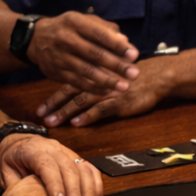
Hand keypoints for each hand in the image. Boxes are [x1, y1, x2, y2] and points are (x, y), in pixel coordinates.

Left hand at [0, 133, 102, 195]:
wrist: (16, 143)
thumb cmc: (10, 160)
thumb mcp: (6, 173)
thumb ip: (17, 188)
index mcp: (33, 150)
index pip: (47, 166)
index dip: (55, 184)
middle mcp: (52, 147)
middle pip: (69, 167)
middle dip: (75, 192)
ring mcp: (65, 150)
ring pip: (83, 167)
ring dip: (88, 190)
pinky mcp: (74, 156)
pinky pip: (89, 168)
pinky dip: (95, 184)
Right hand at [31, 12, 139, 119]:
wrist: (35, 38)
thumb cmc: (68, 28)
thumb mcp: (83, 20)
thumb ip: (104, 28)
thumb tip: (124, 40)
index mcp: (75, 22)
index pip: (99, 34)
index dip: (117, 45)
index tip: (134, 55)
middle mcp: (66, 39)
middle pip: (94, 54)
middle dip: (116, 65)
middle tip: (134, 73)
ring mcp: (60, 57)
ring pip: (86, 71)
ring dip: (107, 80)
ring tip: (124, 87)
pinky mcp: (56, 72)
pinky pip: (77, 82)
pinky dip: (93, 88)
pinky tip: (108, 91)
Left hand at [41, 62, 170, 127]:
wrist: (156, 76)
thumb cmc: (133, 75)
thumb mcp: (112, 72)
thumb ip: (95, 78)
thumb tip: (77, 89)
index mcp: (94, 74)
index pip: (68, 84)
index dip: (53, 97)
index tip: (39, 108)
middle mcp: (98, 82)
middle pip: (70, 93)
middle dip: (54, 105)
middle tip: (40, 116)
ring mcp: (108, 91)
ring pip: (82, 101)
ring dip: (65, 112)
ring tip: (52, 122)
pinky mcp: (120, 102)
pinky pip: (101, 109)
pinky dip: (88, 116)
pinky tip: (77, 123)